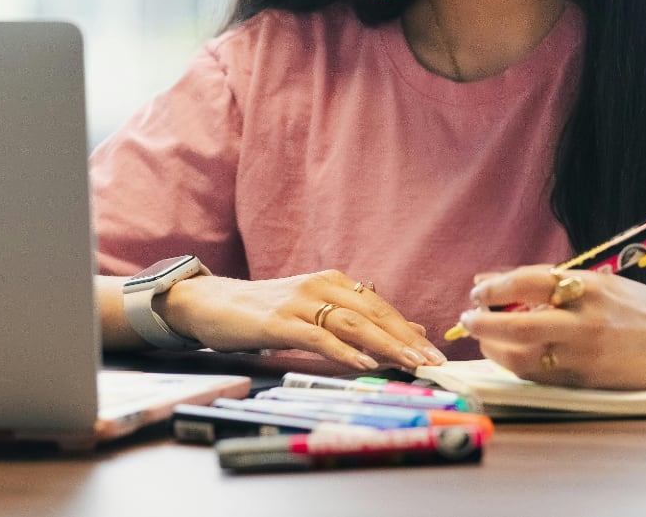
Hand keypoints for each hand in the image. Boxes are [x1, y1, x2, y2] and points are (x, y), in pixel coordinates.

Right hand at [158, 269, 446, 371]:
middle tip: (432, 360)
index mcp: (335, 282)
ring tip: (409, 362)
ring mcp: (300, 303)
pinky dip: (343, 351)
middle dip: (406, 338)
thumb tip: (410, 330)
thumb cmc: (267, 311)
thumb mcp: (317, 311)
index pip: (381, 307)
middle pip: (374, 313)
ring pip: (352, 324)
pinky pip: (317, 337)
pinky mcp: (279, 322)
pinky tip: (363, 362)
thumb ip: (359, 320)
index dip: (409, 329)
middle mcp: (322, 287)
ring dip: (385, 345)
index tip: (433, 350)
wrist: (212, 303)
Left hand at [456, 266, 645, 388]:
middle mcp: (586, 320)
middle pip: (517, 322)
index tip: (478, 291)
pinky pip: (540, 376)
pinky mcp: (588, 380)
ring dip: (495, 348)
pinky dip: (519, 366)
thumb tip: (497, 282)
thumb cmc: (641, 308)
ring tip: (486, 340)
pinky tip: (512, 357)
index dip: (495, 287)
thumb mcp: (602, 284)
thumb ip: (553, 283)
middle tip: (468, 319)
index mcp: (590, 286)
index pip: (527, 281)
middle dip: (483, 321)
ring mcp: (586, 353)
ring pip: (523, 356)